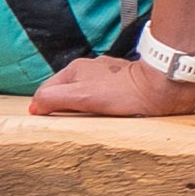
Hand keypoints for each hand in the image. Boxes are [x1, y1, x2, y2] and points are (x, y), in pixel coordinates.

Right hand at [30, 53, 194, 120]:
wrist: (160, 88)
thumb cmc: (122, 92)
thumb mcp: (81, 96)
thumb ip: (54, 99)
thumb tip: (34, 107)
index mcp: (76, 69)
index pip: (47, 90)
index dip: (44, 107)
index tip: (47, 123)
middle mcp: (90, 70)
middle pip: (65, 93)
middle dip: (63, 109)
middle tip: (66, 126)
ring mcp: (106, 77)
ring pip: (84, 96)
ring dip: (81, 110)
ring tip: (85, 123)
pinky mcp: (122, 86)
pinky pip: (102, 99)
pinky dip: (99, 109)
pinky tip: (104, 117)